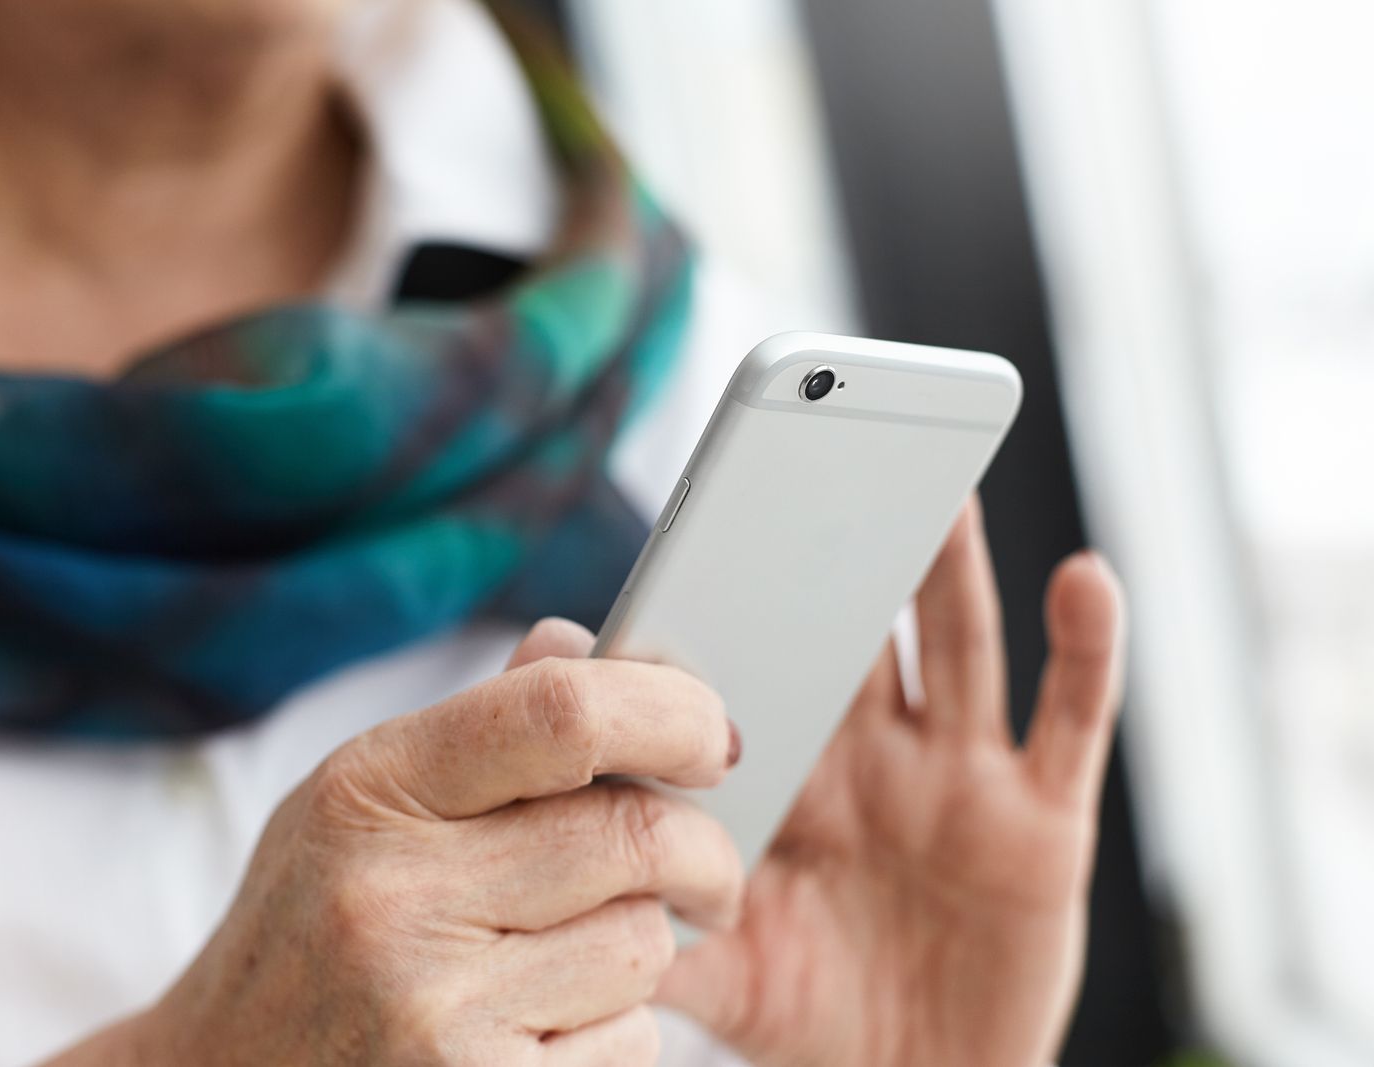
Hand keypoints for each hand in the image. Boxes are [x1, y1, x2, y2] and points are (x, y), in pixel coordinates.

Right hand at [83, 623, 743, 1065]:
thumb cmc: (304, 929)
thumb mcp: (355, 803)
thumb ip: (477, 726)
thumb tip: (587, 646)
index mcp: (369, 793)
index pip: (561, 713)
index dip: (668, 710)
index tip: (712, 734)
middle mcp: (396, 899)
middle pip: (634, 838)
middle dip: (703, 851)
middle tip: (707, 868)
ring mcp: (435, 1013)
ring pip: (644, 946)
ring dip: (641, 946)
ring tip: (569, 956)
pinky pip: (630, 1042)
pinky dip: (616, 1030)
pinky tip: (542, 1025)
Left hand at [655, 501, 1126, 1066]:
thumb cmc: (809, 1018)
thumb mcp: (725, 973)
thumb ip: (656, 923)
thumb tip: (567, 872)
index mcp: (788, 772)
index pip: (755, 663)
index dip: (735, 598)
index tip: (699, 526)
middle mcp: (871, 755)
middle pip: (856, 627)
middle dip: (842, 546)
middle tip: (820, 450)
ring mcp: (958, 778)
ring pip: (956, 646)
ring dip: (950, 567)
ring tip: (937, 485)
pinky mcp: (1042, 820)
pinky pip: (1071, 718)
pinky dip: (1089, 649)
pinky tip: (1083, 577)